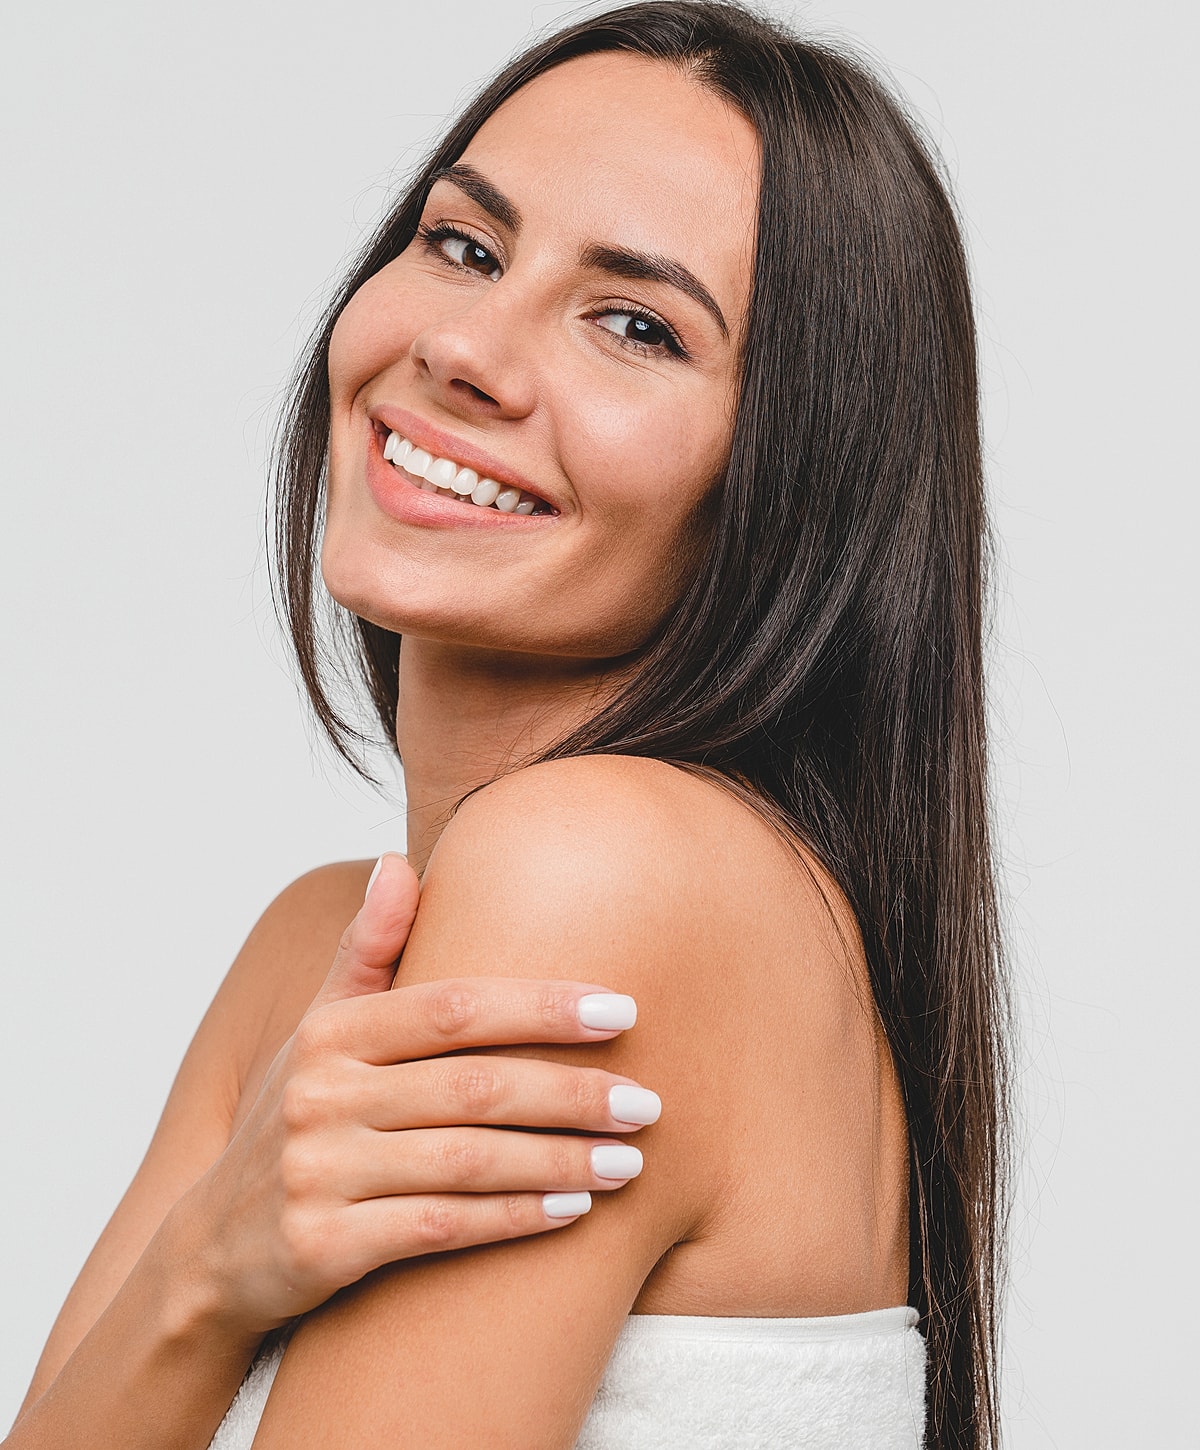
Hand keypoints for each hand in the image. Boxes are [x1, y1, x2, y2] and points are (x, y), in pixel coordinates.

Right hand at [175, 854, 660, 1334]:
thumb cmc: (296, 1119)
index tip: (623, 1010)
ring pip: (467, 1162)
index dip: (543, 1006)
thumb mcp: (319, 1031)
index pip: (455, 1007)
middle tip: (648, 1102)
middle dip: (572, 1094)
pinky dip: (513, 1219)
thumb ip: (368, 951)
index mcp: (331, 1033)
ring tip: (630, 1163)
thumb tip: (400, 860)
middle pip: (474, 1086)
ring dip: (560, 1162)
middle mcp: (320, 1094)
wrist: (213, 1248)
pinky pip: (440, 1229)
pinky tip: (572, 1213)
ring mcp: (317, 1172)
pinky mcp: (322, 1247)